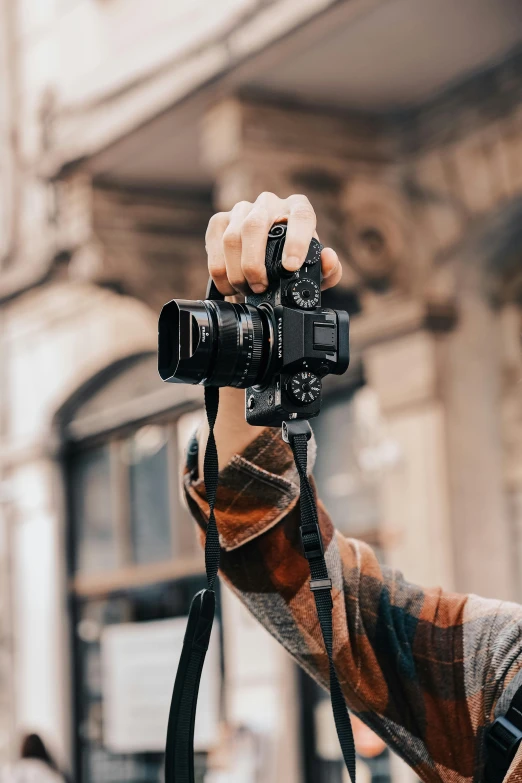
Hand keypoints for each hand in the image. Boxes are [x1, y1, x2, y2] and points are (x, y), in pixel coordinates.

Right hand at [205, 192, 341, 294]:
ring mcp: (242, 209)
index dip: (296, 240)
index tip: (291, 266)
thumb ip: (329, 270)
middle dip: (254, 263)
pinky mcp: (220, 221)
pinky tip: (229, 285)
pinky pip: (214, 243)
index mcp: (298, 209)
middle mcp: (269, 204)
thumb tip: (328, 258)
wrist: (264, 261)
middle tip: (260, 287)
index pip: (300, 216)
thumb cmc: (293, 263)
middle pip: (255, 225)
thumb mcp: (313, 273)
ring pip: (232, 236)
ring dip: (236, 270)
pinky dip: (219, 270)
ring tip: (246, 290)